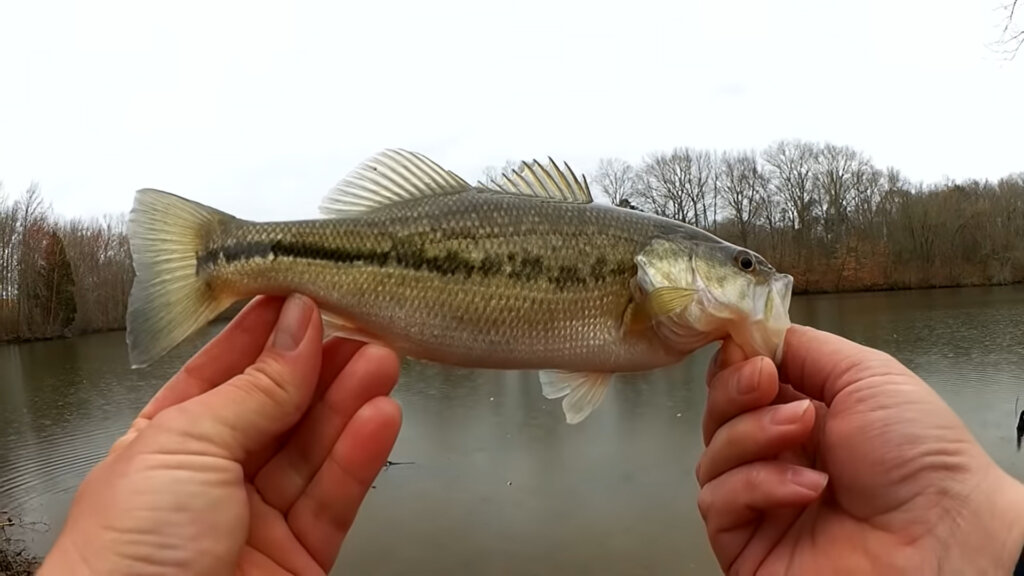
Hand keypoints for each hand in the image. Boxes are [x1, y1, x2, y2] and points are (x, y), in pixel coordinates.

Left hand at [38, 294, 402, 574]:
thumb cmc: (126, 554)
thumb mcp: (187, 444)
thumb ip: (254, 389)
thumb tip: (297, 330)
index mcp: (165, 443)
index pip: (223, 375)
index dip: (264, 337)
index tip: (304, 297)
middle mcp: (211, 480)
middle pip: (279, 411)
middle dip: (320, 368)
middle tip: (360, 328)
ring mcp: (256, 521)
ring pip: (313, 451)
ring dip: (350, 404)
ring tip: (383, 362)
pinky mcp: (299, 558)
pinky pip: (334, 499)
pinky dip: (360, 456)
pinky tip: (380, 418)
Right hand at [696, 324, 1023, 574]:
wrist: (943, 535)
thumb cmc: (922, 458)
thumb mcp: (866, 376)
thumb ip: (802, 349)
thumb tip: (748, 335)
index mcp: (803, 418)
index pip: (739, 385)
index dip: (735, 365)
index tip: (748, 351)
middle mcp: (778, 458)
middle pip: (717, 416)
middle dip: (735, 392)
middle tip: (767, 385)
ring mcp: (761, 503)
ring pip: (712, 456)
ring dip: (753, 435)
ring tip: (801, 433)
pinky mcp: (747, 544)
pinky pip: (718, 501)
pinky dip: (757, 485)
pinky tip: (806, 486)